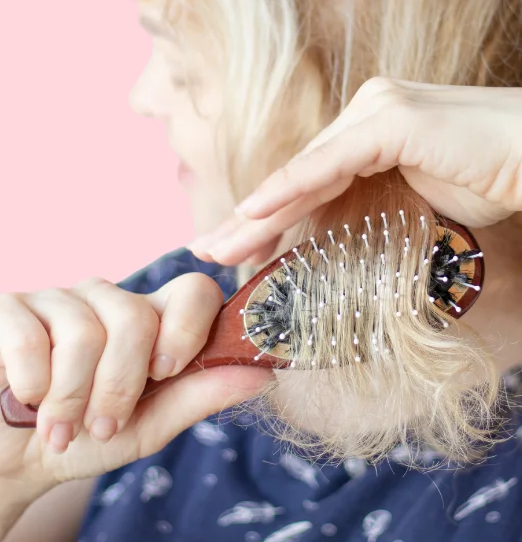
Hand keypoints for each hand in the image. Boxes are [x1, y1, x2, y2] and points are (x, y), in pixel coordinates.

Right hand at [0, 274, 271, 495]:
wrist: (13, 460)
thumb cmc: (87, 437)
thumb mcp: (151, 425)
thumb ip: (203, 395)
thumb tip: (267, 374)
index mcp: (153, 321)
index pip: (194, 290)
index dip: (188, 327)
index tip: (168, 372)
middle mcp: (109, 300)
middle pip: (137, 316)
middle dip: (121, 385)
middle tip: (105, 425)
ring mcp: (58, 300)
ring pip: (86, 330)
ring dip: (74, 397)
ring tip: (63, 428)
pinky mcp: (10, 309)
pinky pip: (32, 335)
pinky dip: (35, 384)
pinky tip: (28, 402)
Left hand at [187, 78, 521, 264]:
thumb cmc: (496, 179)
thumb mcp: (424, 198)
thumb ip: (384, 204)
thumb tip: (359, 236)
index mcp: (376, 126)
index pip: (314, 177)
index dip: (277, 214)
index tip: (248, 248)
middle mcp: (369, 109)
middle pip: (300, 174)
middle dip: (254, 217)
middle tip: (212, 250)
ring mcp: (378, 109)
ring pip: (306, 171)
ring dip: (260, 211)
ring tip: (220, 246)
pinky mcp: (391, 121)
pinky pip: (330, 164)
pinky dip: (292, 189)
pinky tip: (255, 212)